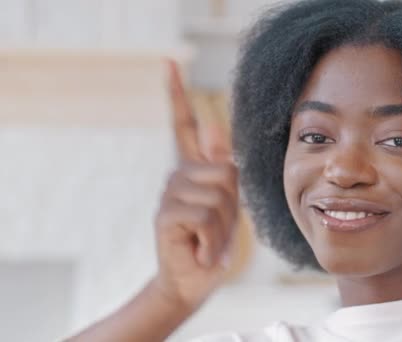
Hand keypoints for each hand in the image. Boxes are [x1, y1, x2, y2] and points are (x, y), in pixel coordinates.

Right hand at [151, 60, 238, 311]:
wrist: (194, 280)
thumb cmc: (213, 241)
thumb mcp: (226, 204)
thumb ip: (220, 167)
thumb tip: (214, 125)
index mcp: (193, 169)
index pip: (183, 124)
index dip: (177, 93)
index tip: (168, 62)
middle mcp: (178, 176)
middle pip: (227, 172)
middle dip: (234, 205)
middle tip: (218, 228)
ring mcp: (169, 194)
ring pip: (220, 195)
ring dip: (224, 227)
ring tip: (209, 240)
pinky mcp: (166, 215)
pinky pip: (206, 216)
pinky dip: (214, 240)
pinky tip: (203, 251)